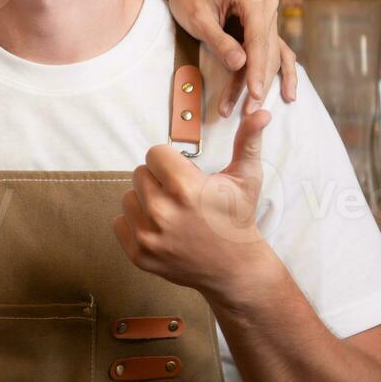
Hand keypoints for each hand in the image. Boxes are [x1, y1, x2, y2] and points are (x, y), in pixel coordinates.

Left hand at [113, 110, 274, 299]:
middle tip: (180, 196)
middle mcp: (162, 211)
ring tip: (172, 213)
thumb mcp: (246, 179)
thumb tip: (261, 112)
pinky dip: (135, 224)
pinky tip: (160, 229)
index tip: (184, 175)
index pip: (154, 153)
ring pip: (128, 197)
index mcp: (184, 187)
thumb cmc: (238, 219)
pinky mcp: (139, 254)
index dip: (170, 162)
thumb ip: (247, 141)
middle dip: (158, 181)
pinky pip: (119, 222)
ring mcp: (148, 236)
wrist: (236, 269)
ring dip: (145, 201)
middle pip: (139, 173)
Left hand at [150, 0, 297, 115]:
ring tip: (255, 109)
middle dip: (258, 82)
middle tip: (250, 110)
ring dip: (264, 83)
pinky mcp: (263, 27)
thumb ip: (219, 41)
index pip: (257, 40)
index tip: (254, 93)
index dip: (256, 69)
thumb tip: (240, 65)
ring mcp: (267, 17)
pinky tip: (287, 93)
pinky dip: (280, 73)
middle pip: (267, 51)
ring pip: (271, 55)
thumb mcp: (198, 19)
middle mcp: (265, 6)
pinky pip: (276, 51)